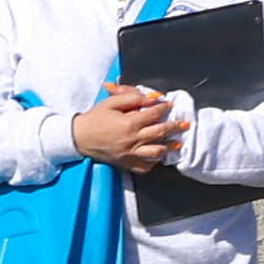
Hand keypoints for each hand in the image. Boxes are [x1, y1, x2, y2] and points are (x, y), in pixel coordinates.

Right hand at [71, 84, 186, 170]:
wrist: (78, 137)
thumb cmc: (95, 118)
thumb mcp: (111, 102)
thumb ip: (132, 97)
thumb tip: (152, 98)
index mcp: (129, 123)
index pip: (153, 114)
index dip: (164, 108)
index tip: (170, 106)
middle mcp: (132, 140)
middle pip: (160, 133)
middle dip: (174, 127)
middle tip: (185, 124)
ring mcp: (130, 154)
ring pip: (156, 152)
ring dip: (169, 146)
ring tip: (178, 143)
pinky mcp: (125, 163)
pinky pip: (144, 166)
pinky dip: (153, 162)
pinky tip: (159, 156)